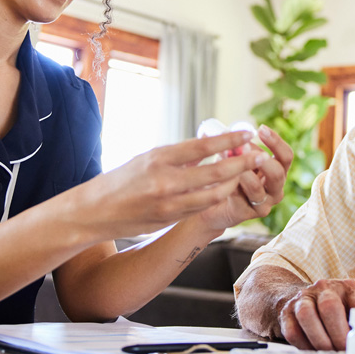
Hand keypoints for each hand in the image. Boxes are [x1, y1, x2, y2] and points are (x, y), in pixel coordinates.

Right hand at [80, 131, 259, 239]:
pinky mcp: (170, 220)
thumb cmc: (122, 179)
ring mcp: (169, 204)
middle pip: (215, 172)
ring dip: (234, 184)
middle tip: (259, 155)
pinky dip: (217, 198)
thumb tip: (208, 149)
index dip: (229, 139)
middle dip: (242, 163)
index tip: (247, 132)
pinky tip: (227, 190)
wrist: (95, 211)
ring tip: (248, 173)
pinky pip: (201, 208)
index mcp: (159, 158)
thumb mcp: (148, 158)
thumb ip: (178, 157)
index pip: (202, 146)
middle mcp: (165, 181)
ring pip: (214, 194)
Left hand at [197, 125, 293, 230]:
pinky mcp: (245, 214)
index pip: (286, 157)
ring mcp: (262, 205)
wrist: (212, 204)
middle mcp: (274, 190)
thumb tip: (230, 131)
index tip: (261, 128)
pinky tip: (218, 175)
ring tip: (226, 157)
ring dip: (241, 171)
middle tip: (244, 147)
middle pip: (278, 174)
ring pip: (257, 188)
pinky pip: (239, 199)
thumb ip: (239, 146)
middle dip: (260, 159)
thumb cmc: (228, 176)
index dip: (276, 142)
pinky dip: (229, 184)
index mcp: (277, 173)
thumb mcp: (238, 158)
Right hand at [277, 278, 354, 349]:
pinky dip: (303, 346)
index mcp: (347, 288)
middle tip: (344, 353)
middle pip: (329, 306)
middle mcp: (324, 288)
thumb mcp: (354, 312)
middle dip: (338, 334)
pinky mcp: (287, 312)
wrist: (306, 299)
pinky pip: (292, 330)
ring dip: (319, 340)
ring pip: (307, 315)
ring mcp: (304, 298)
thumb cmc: (338, 312)